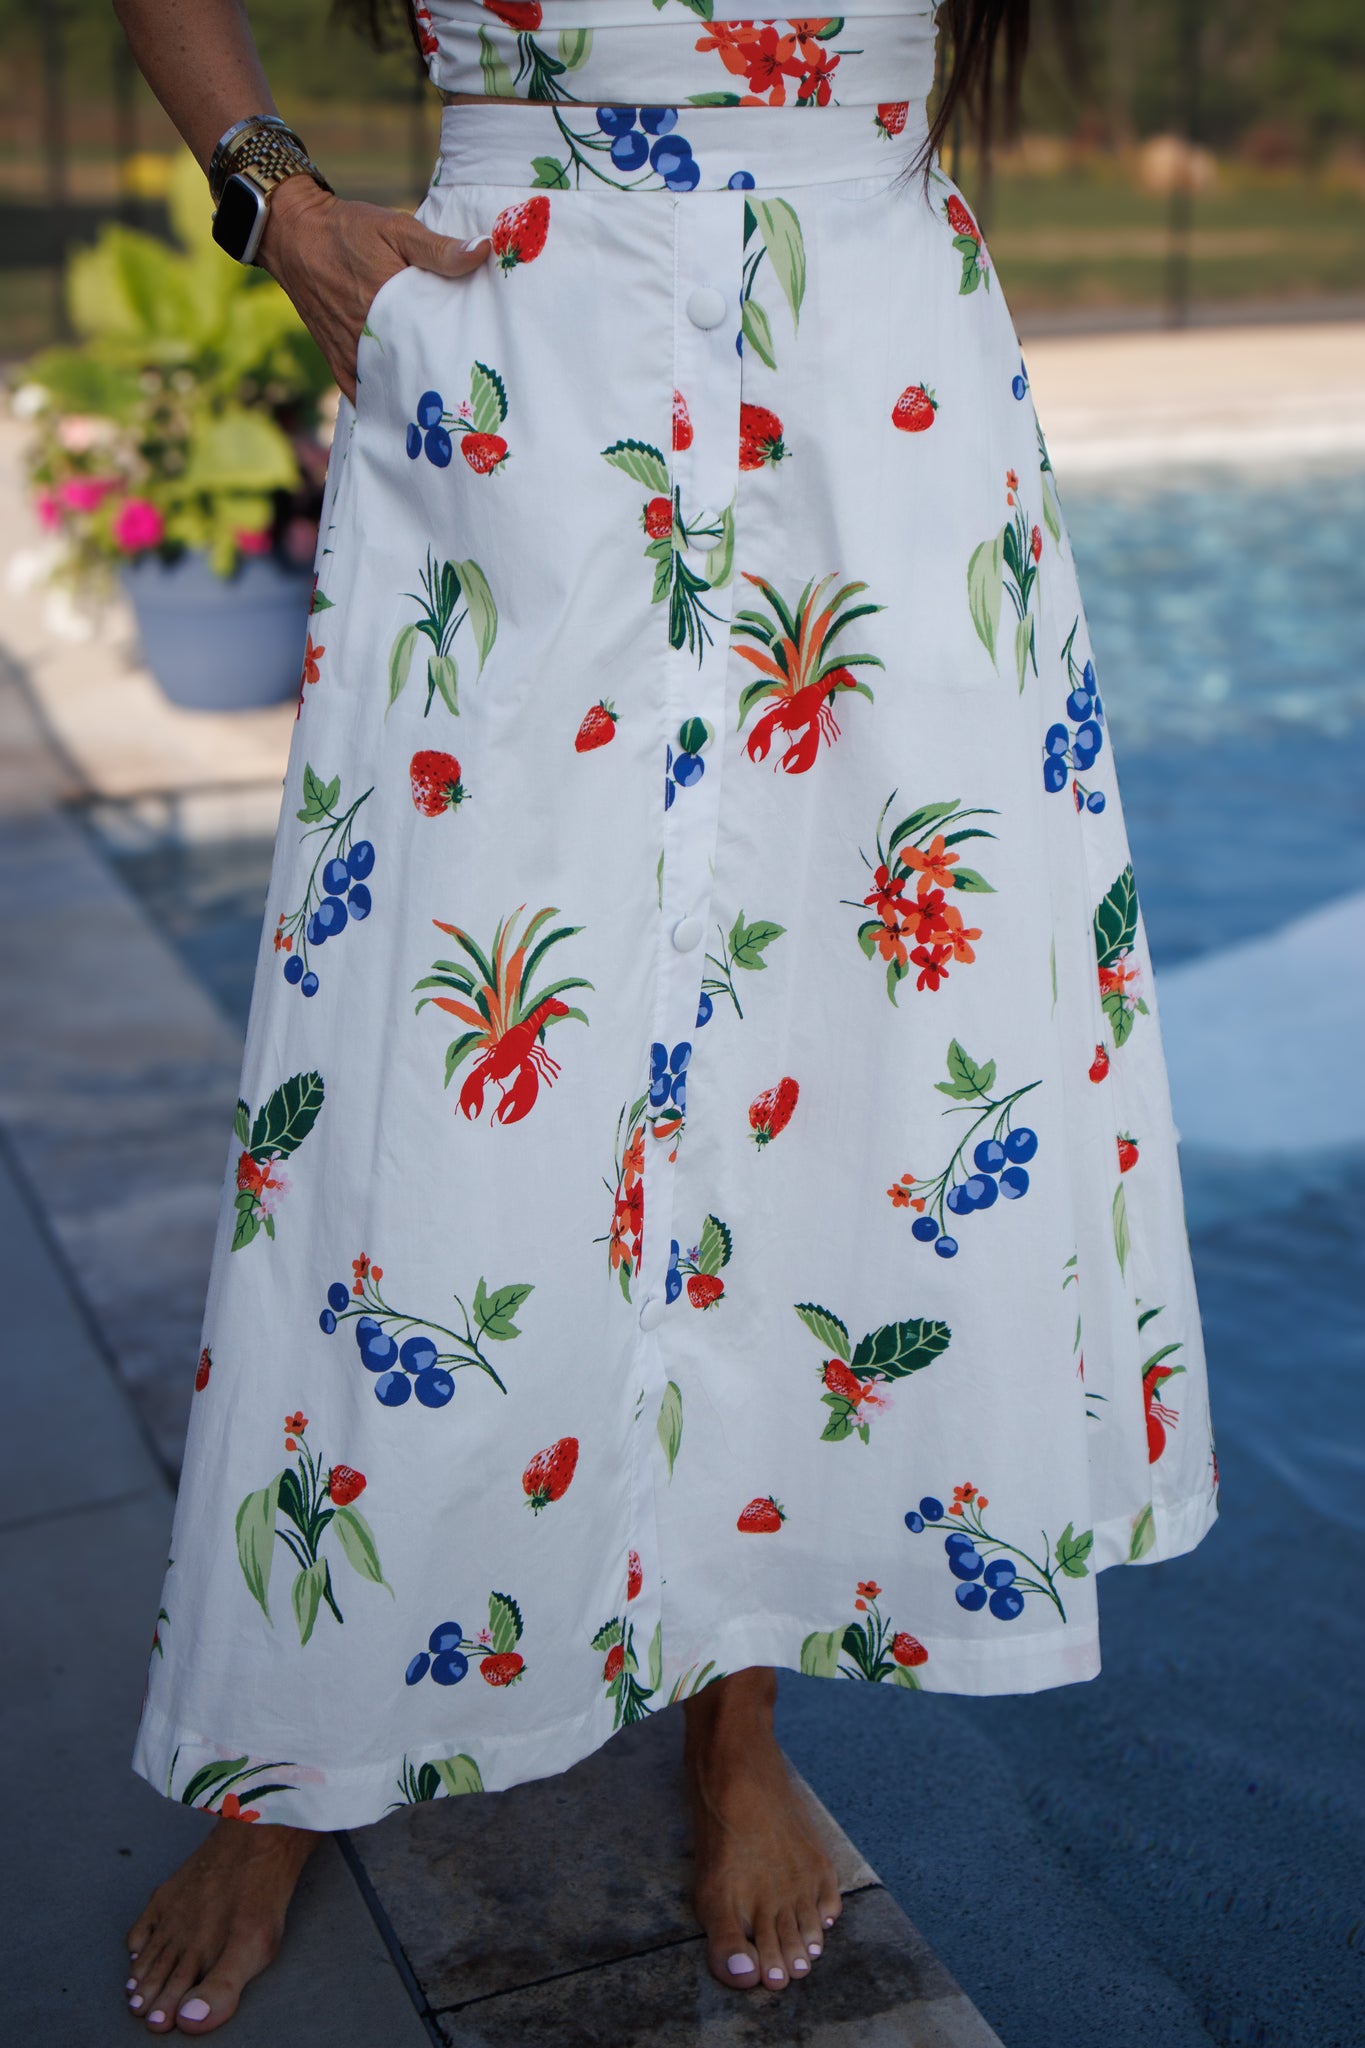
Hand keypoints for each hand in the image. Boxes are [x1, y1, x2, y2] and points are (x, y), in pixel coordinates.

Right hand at [257, 177, 489, 402]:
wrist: (294, 236)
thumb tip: (483, 252)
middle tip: (471, 397)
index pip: (435, 348)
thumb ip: (438, 248)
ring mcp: (351, 356)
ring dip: (415, 398)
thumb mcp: (396, 229)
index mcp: (390, 309)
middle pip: (415, 376)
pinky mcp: (338, 362)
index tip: (483, 374)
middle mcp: (369, 340)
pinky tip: (408, 413)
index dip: (459, 362)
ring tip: (446, 408)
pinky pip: (365, 395)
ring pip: (391, 391)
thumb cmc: (349, 231)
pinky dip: (385, 404)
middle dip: (442, 386)